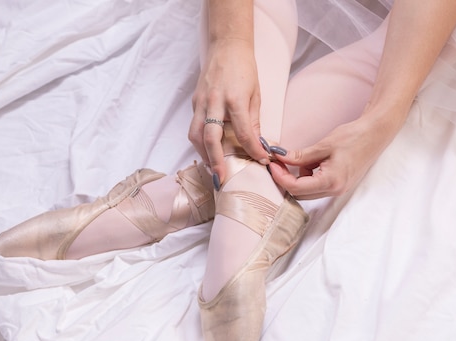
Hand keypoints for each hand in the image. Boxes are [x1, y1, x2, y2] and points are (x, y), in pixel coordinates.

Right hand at [188, 39, 268, 185]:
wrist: (226, 46)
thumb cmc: (244, 69)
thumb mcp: (255, 94)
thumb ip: (253, 121)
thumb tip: (258, 144)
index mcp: (234, 99)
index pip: (243, 132)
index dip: (252, 149)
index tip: (260, 161)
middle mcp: (214, 101)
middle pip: (210, 138)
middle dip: (216, 161)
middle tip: (221, 179)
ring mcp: (201, 101)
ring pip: (195, 134)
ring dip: (203, 154)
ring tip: (213, 168)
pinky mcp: (194, 101)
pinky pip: (194, 126)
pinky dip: (200, 142)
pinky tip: (209, 150)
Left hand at [268, 115, 398, 198]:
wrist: (376, 133)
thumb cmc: (354, 137)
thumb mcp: (324, 145)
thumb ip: (300, 156)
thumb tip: (279, 158)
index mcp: (331, 182)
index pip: (296, 188)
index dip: (280, 177)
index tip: (272, 164)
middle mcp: (334, 190)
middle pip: (299, 193)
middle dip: (285, 178)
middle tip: (278, 161)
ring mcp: (338, 189)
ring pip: (307, 191)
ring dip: (297, 177)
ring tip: (299, 157)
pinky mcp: (338, 184)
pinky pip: (316, 185)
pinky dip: (308, 175)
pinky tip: (312, 160)